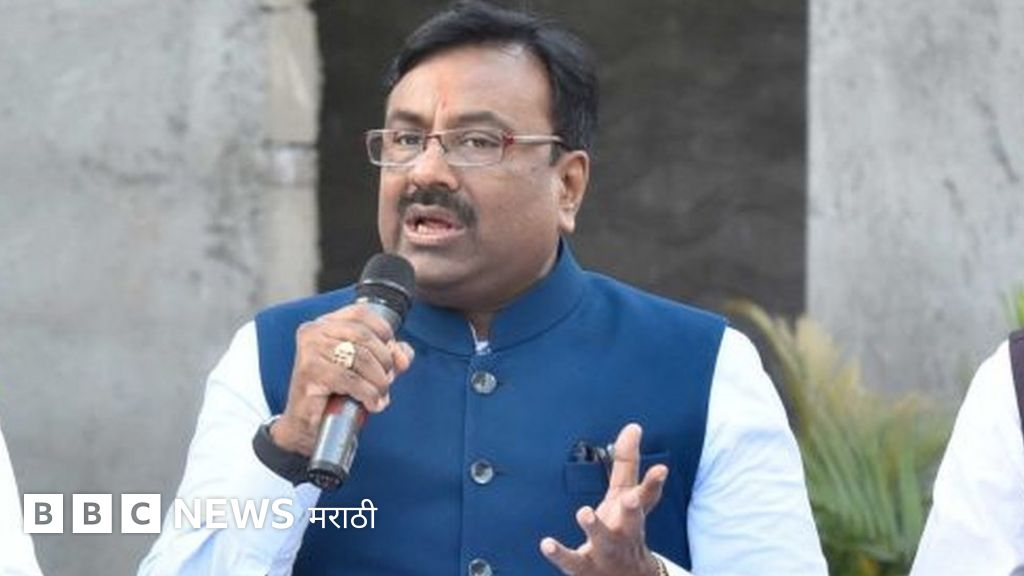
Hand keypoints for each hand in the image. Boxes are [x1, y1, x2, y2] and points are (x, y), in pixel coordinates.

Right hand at [270, 304, 414, 455]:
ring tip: (381, 396)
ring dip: (379, 381)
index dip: (384, 332)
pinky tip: (372, 404)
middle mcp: (315, 331)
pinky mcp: (309, 371)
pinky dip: (368, 393)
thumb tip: (404, 357)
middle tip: (387, 382)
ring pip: (361, 358)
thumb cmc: (335, 392)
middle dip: (385, 361)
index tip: (392, 356)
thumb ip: (390, 355)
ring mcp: (310, 350)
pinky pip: (350, 379)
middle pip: (365, 337)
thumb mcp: (368, 369)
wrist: (306, 424)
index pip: (362, 314)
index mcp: (327, 323)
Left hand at [540, 423, 667, 575]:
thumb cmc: (623, 529)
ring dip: (595, 528)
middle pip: (633, 523)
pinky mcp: (584, 567)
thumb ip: (627, 463)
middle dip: (633, 511)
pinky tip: (547, 543)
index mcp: (633, 514)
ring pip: (603, 541)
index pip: (647, 497)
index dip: (654, 483)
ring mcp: (606, 552)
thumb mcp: (625, 496)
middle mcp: (624, 533)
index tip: (661, 468)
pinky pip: (572, 561)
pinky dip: (560, 553)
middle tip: (629, 500)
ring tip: (583, 513)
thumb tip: (634, 426)